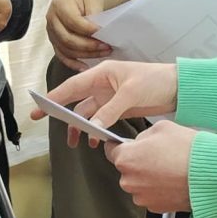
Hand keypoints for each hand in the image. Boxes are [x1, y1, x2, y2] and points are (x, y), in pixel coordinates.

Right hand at [46, 0, 109, 65]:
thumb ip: (95, 16)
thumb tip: (100, 35)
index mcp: (60, 5)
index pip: (75, 23)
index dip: (91, 32)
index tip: (106, 36)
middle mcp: (52, 19)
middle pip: (68, 39)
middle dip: (89, 47)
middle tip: (107, 48)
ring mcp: (51, 31)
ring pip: (65, 49)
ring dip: (84, 55)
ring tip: (102, 54)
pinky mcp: (53, 39)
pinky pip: (61, 55)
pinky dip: (72, 62)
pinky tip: (85, 66)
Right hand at [46, 58, 177, 130]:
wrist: (178, 88)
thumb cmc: (155, 81)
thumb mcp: (131, 94)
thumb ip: (110, 111)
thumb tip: (92, 129)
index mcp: (101, 74)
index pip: (72, 86)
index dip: (54, 97)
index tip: (39, 107)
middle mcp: (101, 85)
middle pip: (74, 100)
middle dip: (60, 112)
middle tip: (43, 122)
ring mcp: (109, 97)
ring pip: (86, 113)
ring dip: (79, 127)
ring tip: (75, 143)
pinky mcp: (117, 109)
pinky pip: (99, 120)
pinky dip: (95, 131)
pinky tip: (94, 141)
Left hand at [109, 120, 195, 214]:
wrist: (210, 175)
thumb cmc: (188, 151)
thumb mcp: (162, 128)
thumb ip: (142, 136)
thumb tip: (139, 142)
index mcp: (126, 159)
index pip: (111, 151)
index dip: (120, 146)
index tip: (126, 145)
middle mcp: (129, 181)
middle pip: (127, 169)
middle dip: (139, 162)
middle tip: (159, 155)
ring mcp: (142, 196)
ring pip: (139, 183)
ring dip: (149, 176)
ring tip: (169, 167)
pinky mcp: (155, 208)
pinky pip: (151, 195)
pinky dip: (159, 188)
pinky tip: (173, 179)